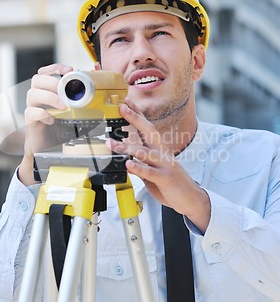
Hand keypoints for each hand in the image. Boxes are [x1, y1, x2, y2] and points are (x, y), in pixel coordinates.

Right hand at [19, 63, 72, 184]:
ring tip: (63, 106)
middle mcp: (38, 96)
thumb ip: (79, 98)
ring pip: (32, 93)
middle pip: (37, 79)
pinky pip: (31, 113)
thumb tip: (93, 85)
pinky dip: (42, 114)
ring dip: (49, 97)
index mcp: (47, 90)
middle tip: (64, 89)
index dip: (56, 67)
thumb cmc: (62, 126)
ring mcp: (32, 108)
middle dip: (52, 81)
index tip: (69, 69)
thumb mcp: (73, 111)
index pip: (46, 72)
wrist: (50, 147)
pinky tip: (53, 119)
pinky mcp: (30, 121)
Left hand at [107, 98, 210, 232]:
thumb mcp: (153, 171)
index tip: (126, 102)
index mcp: (158, 149)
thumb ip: (140, 163)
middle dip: (135, 118)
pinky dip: (138, 167)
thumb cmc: (170, 183)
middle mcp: (161, 153)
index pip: (146, 128)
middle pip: (148, 131)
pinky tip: (128, 164)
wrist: (190, 198)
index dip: (136, 114)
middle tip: (122, 107)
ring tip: (112, 143)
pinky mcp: (165, 178)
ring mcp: (164, 165)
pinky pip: (150, 172)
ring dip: (127, 147)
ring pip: (144, 152)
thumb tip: (125, 158)